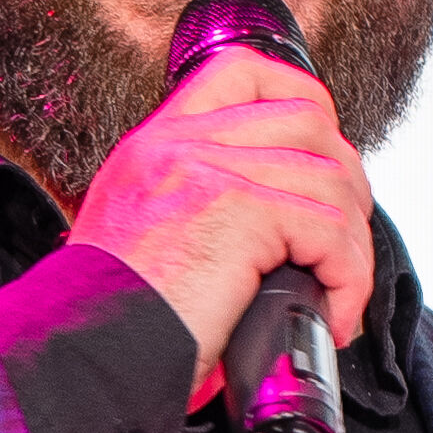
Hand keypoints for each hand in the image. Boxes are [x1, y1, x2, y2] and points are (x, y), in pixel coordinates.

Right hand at [67, 44, 375, 399]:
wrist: (79, 360)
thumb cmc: (109, 325)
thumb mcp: (139, 242)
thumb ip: (191, 211)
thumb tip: (273, 231)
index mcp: (154, 146)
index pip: (242, 72)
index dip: (303, 99)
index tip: (324, 154)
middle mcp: (178, 146)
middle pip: (306, 119)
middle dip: (346, 184)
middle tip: (342, 247)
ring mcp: (205, 170)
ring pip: (329, 177)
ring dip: (352, 243)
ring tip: (338, 292)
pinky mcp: (235, 211)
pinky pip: (329, 230)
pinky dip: (348, 278)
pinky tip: (332, 315)